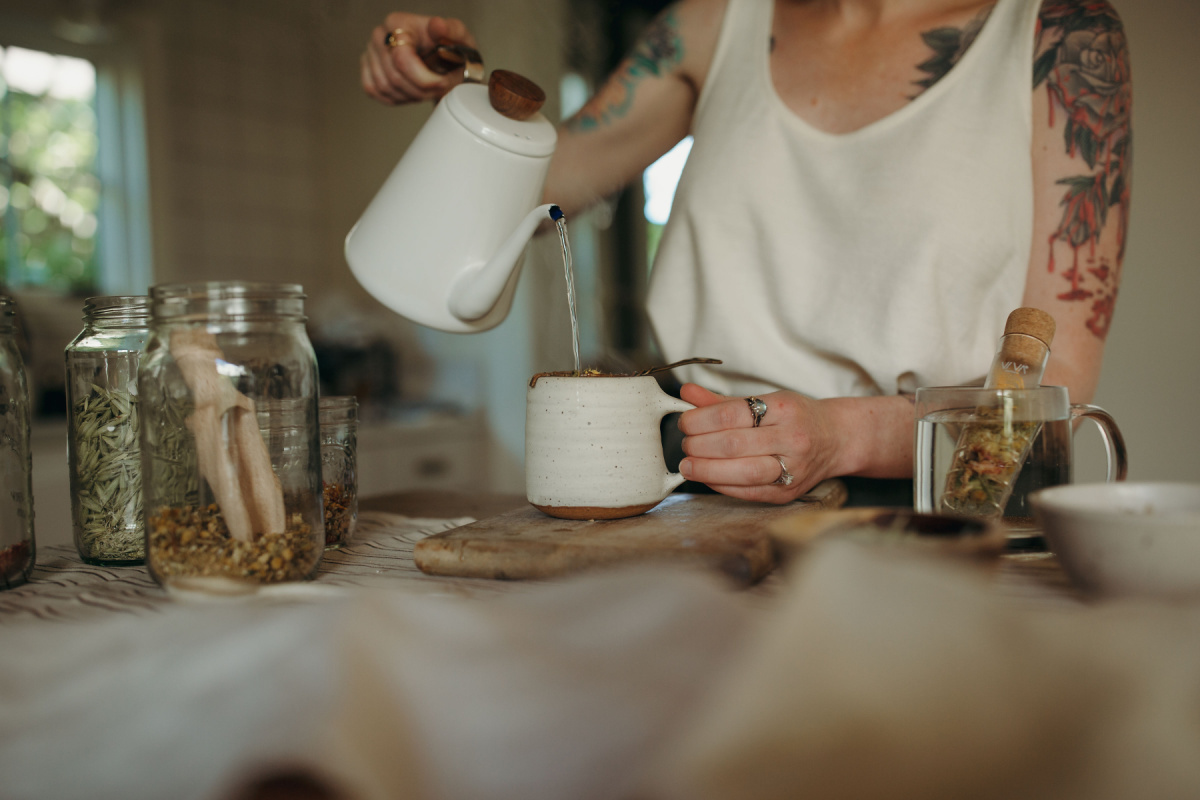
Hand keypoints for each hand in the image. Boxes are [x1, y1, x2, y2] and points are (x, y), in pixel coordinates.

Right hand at [361, 13, 478, 104]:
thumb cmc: (448, 46)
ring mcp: (370, 53)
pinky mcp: (367, 70)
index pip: (402, 59)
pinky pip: (376, 91)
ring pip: (385, 87)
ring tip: (426, 90)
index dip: (424, 79)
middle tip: (437, 89)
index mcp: (399, 23)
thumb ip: (451, 30)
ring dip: (410, 95)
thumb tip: (437, 25)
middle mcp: (380, 36)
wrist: (443, 57)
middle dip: (420, 90)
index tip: (440, 83)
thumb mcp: (458, 36)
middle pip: (394, 76)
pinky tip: (411, 92)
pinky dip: (396, 98)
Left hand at [677, 384, 842, 502]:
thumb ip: (722, 401)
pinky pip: (750, 492)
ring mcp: (793, 467)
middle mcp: (792, 437)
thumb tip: (686, 394)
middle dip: (699, 446)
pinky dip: (722, 486)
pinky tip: (708, 478)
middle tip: (685, 445)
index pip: (731, 414)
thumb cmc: (796, 417)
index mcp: (783, 408)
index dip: (700, 420)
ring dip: (707, 470)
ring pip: (742, 472)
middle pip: (733, 444)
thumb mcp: (764, 400)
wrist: (836, 438)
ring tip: (688, 465)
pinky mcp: (789, 492)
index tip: (684, 422)